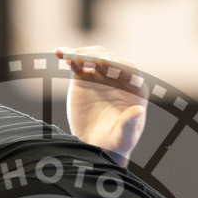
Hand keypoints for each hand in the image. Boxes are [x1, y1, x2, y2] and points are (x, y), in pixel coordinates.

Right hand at [56, 45, 146, 165]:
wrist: (95, 145)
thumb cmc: (114, 142)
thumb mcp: (123, 137)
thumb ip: (129, 124)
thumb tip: (138, 110)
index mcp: (134, 88)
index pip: (130, 69)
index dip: (118, 64)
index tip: (104, 64)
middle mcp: (120, 77)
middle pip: (110, 59)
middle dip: (97, 57)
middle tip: (82, 59)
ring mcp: (101, 74)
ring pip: (94, 56)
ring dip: (82, 53)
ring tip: (69, 57)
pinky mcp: (84, 76)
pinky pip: (77, 62)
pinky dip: (68, 55)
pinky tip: (58, 52)